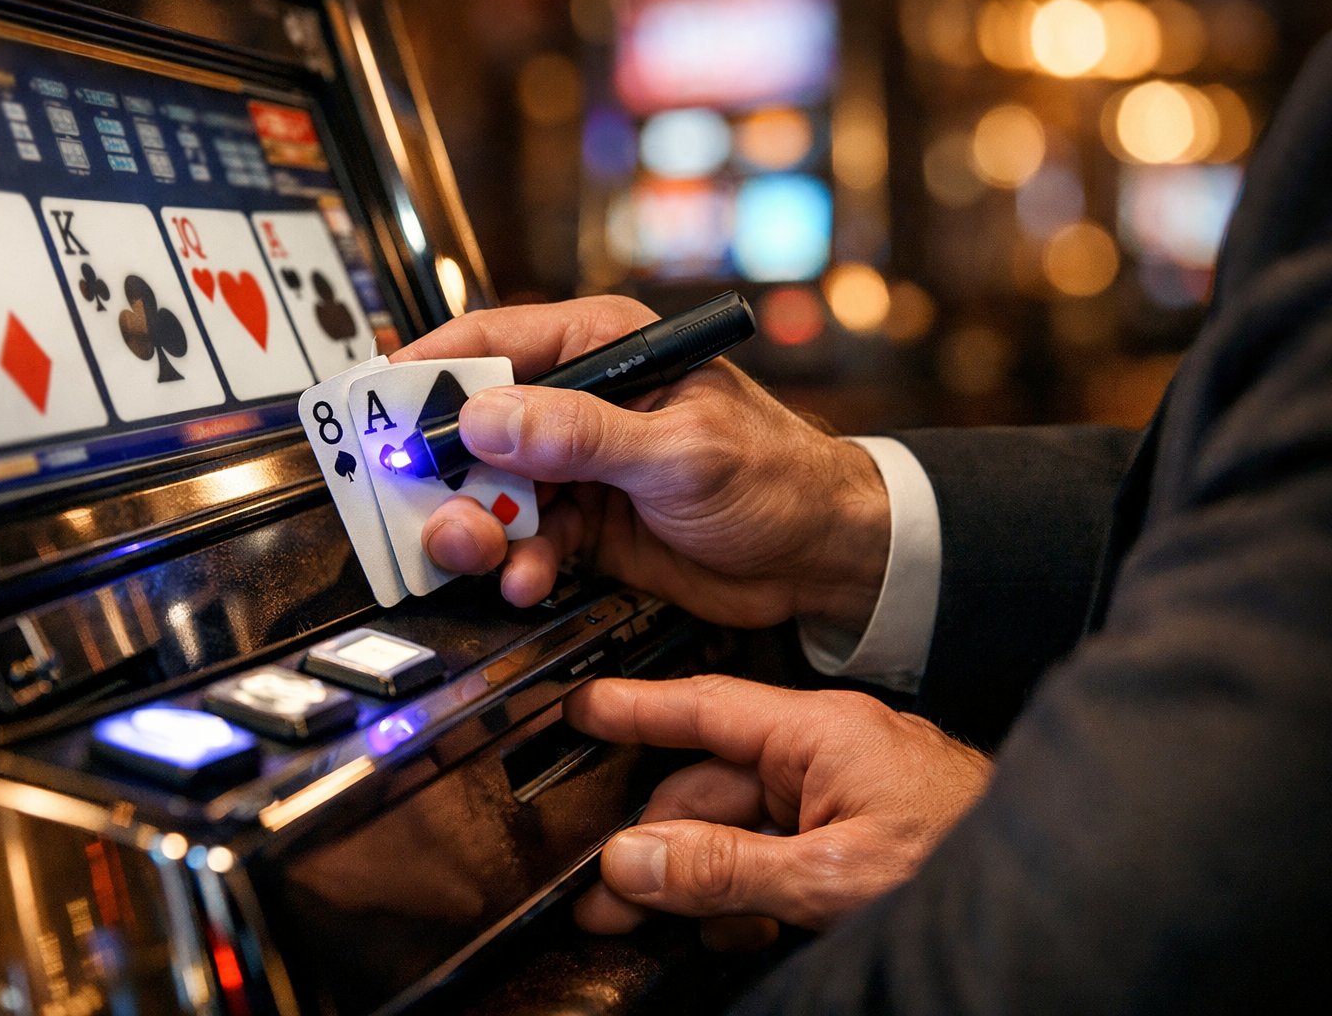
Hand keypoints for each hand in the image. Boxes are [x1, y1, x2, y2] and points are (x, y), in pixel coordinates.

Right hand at [391, 296, 889, 631]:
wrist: (820, 559)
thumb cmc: (777, 477)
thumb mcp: (680, 451)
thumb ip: (582, 435)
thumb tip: (488, 418)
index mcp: (603, 350)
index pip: (493, 345)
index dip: (427, 374)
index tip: (378, 412)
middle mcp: (579, 404)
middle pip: (474, 427)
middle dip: (446, 473)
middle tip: (432, 510)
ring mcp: (578, 468)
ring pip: (491, 492)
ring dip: (479, 528)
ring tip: (487, 556)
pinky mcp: (585, 525)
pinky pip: (525, 541)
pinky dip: (519, 564)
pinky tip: (532, 578)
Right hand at [564, 676, 991, 936]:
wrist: (1059, 892)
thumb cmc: (968, 859)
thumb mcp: (830, 877)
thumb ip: (725, 869)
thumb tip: (635, 862)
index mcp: (820, 734)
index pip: (704, 707)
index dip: (635, 709)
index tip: (578, 709)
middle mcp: (826, 757)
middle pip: (710, 788)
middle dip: (650, 840)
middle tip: (601, 892)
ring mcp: (843, 802)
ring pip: (739, 830)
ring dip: (692, 878)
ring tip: (645, 922)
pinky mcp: (857, 841)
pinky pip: (778, 856)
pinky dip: (745, 891)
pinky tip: (727, 929)